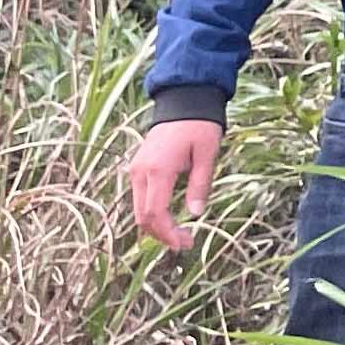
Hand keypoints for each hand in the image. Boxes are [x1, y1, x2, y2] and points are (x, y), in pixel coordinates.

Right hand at [127, 119, 219, 250]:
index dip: (168, 233)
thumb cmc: (200, 125)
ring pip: (138, 210)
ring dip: (156, 226)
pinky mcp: (137, 168)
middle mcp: (140, 173)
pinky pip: (140, 198)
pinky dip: (152, 212)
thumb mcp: (208, 153)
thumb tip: (196, 214)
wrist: (183, 100)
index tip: (185, 243)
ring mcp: (136, 170)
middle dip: (162, 234)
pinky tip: (169, 218)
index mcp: (158, 170)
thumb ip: (200, 184)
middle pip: (142, 217)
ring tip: (179, 234)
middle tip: (185, 243)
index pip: (155, 213)